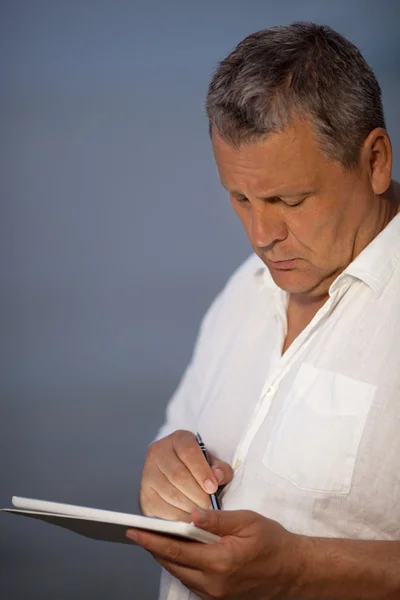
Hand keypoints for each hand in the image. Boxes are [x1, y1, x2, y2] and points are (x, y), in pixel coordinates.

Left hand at [126, 508, 304, 599]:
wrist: (293, 571)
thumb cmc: (272, 542)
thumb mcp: (247, 521)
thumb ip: (217, 519)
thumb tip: (191, 515)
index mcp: (220, 561)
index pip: (176, 549)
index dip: (152, 540)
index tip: (134, 531)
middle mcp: (214, 583)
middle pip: (173, 564)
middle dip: (154, 548)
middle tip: (138, 532)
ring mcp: (216, 594)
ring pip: (180, 574)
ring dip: (166, 557)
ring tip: (154, 540)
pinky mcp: (219, 599)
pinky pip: (192, 582)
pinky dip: (181, 566)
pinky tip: (178, 553)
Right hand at [140, 430, 233, 521]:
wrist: (178, 474)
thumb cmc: (199, 468)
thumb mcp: (212, 462)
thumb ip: (220, 469)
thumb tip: (219, 477)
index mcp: (178, 439)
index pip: (188, 451)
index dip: (201, 471)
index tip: (213, 488)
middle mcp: (158, 452)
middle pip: (177, 475)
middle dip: (197, 493)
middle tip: (210, 505)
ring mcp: (148, 473)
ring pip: (170, 493)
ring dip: (189, 507)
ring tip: (203, 513)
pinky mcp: (145, 495)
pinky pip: (161, 508)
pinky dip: (178, 516)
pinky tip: (190, 519)